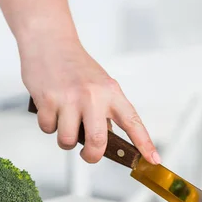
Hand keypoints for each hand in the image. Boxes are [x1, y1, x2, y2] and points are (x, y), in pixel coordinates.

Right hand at [19, 37, 159, 163]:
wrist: (49, 42)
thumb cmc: (77, 67)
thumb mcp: (102, 86)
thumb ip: (107, 112)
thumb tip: (106, 141)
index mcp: (112, 93)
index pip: (133, 122)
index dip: (145, 144)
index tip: (153, 159)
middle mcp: (93, 96)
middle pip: (98, 141)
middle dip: (92, 156)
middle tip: (89, 155)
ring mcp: (69, 98)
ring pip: (68, 140)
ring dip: (66, 141)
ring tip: (66, 126)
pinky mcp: (47, 100)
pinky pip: (48, 129)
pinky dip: (49, 126)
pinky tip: (52, 111)